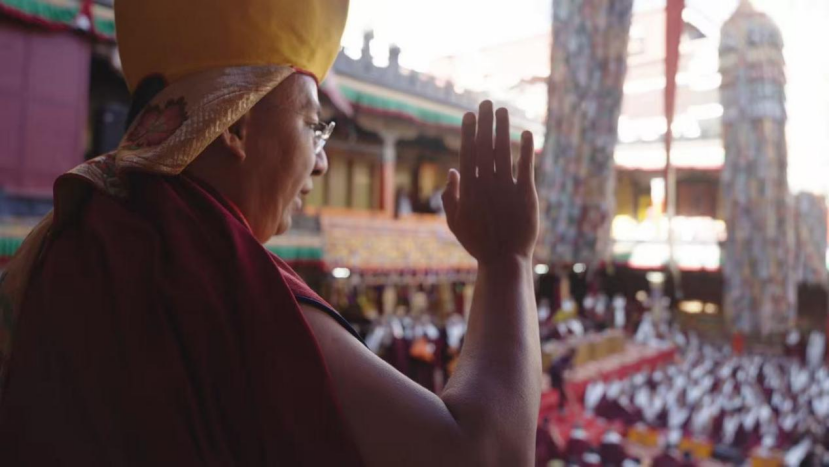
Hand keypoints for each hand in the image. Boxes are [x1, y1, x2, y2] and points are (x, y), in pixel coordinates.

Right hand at [442, 101, 538, 266]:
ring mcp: (506, 187)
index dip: (468, 132)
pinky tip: (525, 133)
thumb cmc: (477, 242)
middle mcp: (487, 184)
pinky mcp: (526, 194)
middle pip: (485, 146)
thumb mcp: (455, 222)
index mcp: (469, 189)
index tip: (469, 115)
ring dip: (502, 129)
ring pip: (503, 151)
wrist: (503, 260)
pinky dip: (525, 149)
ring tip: (502, 111)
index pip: (467, 153)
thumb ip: (450, 196)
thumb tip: (452, 171)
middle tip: (486, 103)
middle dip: (485, 122)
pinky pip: (526, 166)